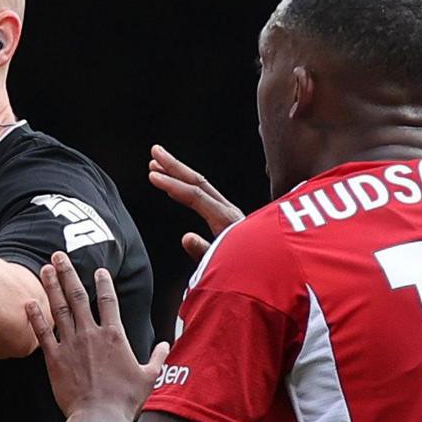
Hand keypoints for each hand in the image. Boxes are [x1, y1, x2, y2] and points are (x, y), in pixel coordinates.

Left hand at [24, 251, 168, 421]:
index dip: (103, 282)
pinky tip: (28, 301)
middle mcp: (91, 334)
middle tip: (58, 255)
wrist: (99, 418)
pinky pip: (43, 333)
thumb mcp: (149, 377)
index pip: (109, 300)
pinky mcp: (54, 359)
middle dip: (68, 273)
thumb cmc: (125, 400)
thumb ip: (158, 358)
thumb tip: (167, 346)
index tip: (98, 269)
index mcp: (114, 335)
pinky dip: (35, 317)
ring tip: (44, 268)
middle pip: (78, 296)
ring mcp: (71, 345)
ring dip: (51, 287)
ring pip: (59, 309)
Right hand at [148, 145, 243, 260]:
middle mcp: (228, 211)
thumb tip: (186, 237)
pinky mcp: (227, 217)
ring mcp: (228, 212)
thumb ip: (203, 251)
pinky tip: (175, 186)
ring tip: (157, 163)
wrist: (268, 270)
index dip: (172, 185)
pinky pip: (203, 196)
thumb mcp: (221, 265)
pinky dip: (186, 187)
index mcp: (225, 220)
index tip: (152, 175)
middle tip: (155, 151)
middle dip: (175, 166)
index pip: (195, 196)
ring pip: (200, 185)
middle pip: (198, 182)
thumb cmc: (246, 270)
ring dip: (178, 173)